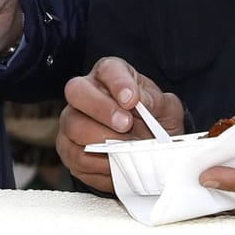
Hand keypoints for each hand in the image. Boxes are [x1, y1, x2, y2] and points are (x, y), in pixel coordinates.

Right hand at [54, 56, 185, 193]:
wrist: (148, 153)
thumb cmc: (154, 125)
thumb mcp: (166, 110)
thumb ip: (156, 102)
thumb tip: (141, 100)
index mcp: (111, 75)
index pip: (108, 69)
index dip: (118, 83)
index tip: (132, 100)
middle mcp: (85, 93)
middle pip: (76, 91)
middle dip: (101, 109)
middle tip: (125, 125)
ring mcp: (71, 120)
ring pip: (74, 126)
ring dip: (102, 141)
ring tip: (125, 149)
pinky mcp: (68, 148)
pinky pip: (75, 156)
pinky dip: (98, 164)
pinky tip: (116, 163)